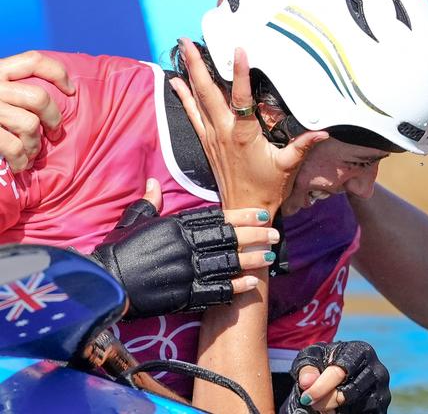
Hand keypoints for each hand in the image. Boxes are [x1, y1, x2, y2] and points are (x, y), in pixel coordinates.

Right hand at [0, 51, 74, 171]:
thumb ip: (13, 89)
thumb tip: (58, 96)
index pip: (33, 61)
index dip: (57, 73)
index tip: (71, 91)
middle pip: (39, 98)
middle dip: (54, 119)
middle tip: (55, 133)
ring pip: (29, 124)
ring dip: (35, 145)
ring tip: (31, 152)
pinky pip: (12, 146)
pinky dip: (21, 160)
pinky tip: (20, 164)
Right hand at [94, 178, 279, 317]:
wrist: (102, 284)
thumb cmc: (117, 250)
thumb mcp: (132, 221)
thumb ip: (148, 203)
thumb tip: (152, 183)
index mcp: (174, 226)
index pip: (215, 218)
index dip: (240, 215)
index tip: (260, 213)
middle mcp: (183, 246)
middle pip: (226, 239)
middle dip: (254, 235)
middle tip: (275, 234)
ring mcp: (184, 271)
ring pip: (225, 263)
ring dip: (249, 260)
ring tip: (268, 257)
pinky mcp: (181, 295)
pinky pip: (214, 290)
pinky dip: (233, 287)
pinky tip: (251, 284)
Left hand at [170, 40, 327, 213]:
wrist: (243, 210)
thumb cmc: (267, 188)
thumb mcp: (288, 166)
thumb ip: (303, 145)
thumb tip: (324, 131)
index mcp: (244, 135)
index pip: (242, 98)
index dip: (241, 73)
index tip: (239, 50)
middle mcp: (223, 132)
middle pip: (208, 92)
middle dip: (197, 65)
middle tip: (187, 40)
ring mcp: (212, 136)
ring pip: (197, 99)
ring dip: (189, 74)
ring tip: (182, 50)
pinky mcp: (207, 142)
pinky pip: (192, 114)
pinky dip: (184, 97)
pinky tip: (177, 82)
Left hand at [285, 341, 390, 413]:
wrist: (340, 374)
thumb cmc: (325, 362)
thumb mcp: (312, 359)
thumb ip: (307, 368)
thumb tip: (307, 382)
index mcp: (361, 350)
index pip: (340, 372)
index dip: (320, 387)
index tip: (306, 397)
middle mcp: (377, 369)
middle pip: (349, 393)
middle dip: (326, 401)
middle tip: (312, 404)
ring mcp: (382, 390)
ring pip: (356, 407)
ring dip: (336, 411)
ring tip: (323, 407)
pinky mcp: (382, 406)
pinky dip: (346, 413)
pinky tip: (336, 410)